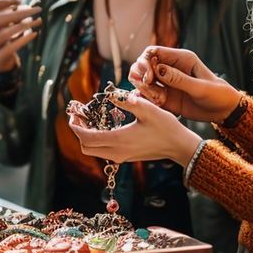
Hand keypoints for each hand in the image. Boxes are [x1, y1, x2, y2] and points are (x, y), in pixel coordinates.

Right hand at [0, 0, 41, 72]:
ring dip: (24, 25)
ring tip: (38, 20)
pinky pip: (11, 47)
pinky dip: (24, 39)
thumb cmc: (6, 37)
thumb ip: (16, 13)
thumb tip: (35, 4)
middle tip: (37, 9)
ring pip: (4, 33)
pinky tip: (35, 33)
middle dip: (19, 12)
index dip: (2, 1)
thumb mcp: (7, 25)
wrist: (1, 61)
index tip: (20, 0)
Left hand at [68, 90, 202, 165]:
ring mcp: (121, 156)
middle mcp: (117, 152)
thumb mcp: (148, 110)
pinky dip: (97, 140)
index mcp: (119, 140)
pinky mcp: (126, 157)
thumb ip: (127, 102)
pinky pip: (103, 151)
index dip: (75, 127)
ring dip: (87, 137)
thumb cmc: (166, 127)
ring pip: (94, 151)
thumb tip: (109, 95)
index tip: (73, 114)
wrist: (179, 146)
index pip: (87, 138)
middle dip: (78, 132)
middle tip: (79, 117)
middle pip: (86, 147)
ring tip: (88, 120)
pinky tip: (102, 126)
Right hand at [127, 46, 240, 122]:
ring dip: (142, 87)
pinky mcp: (164, 97)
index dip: (145, 61)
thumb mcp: (201, 88)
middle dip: (139, 74)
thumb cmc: (218, 94)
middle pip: (143, 64)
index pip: (153, 52)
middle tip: (146, 85)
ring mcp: (166, 83)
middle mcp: (170, 69)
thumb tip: (158, 70)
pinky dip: (145, 99)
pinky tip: (152, 104)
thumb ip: (179, 79)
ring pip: (142, 80)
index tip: (149, 76)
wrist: (224, 111)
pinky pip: (148, 95)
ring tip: (153, 98)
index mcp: (180, 59)